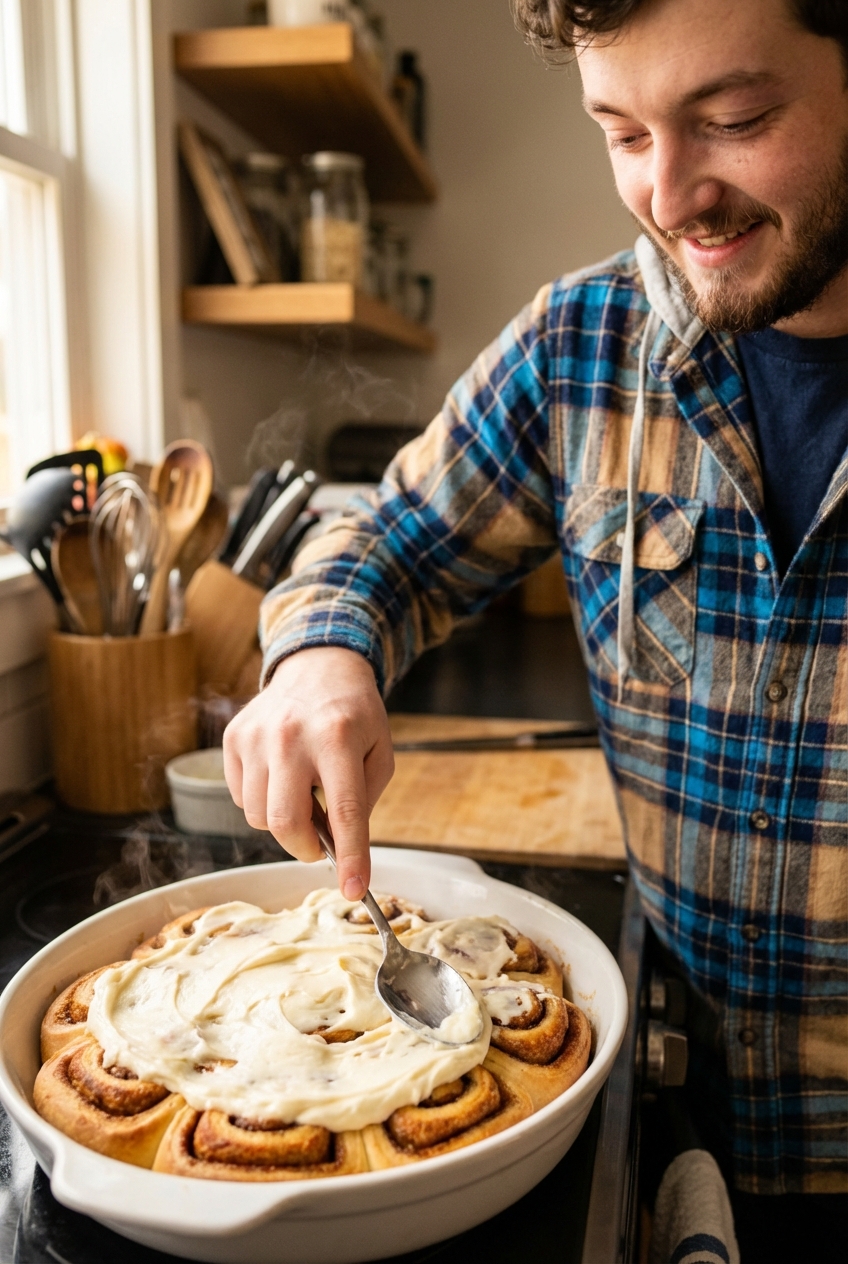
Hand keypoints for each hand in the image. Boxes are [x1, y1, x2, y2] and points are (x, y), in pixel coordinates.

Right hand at [222, 646, 393, 899]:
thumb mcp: (379, 754)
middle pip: (285, 822)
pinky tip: (280, 776)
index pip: (344, 811)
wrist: (318, 666)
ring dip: (282, 822)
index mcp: (338, 738)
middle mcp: (292, 736)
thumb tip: (335, 848)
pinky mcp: (234, 738)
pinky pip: (239, 797)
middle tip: (320, 845)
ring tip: (302, 795)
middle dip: (305, 849)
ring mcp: (257, 736)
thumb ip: (362, 803)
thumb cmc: (354, 716)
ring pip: (256, 816)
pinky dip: (261, 801)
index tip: (354, 889)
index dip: (350, 857)